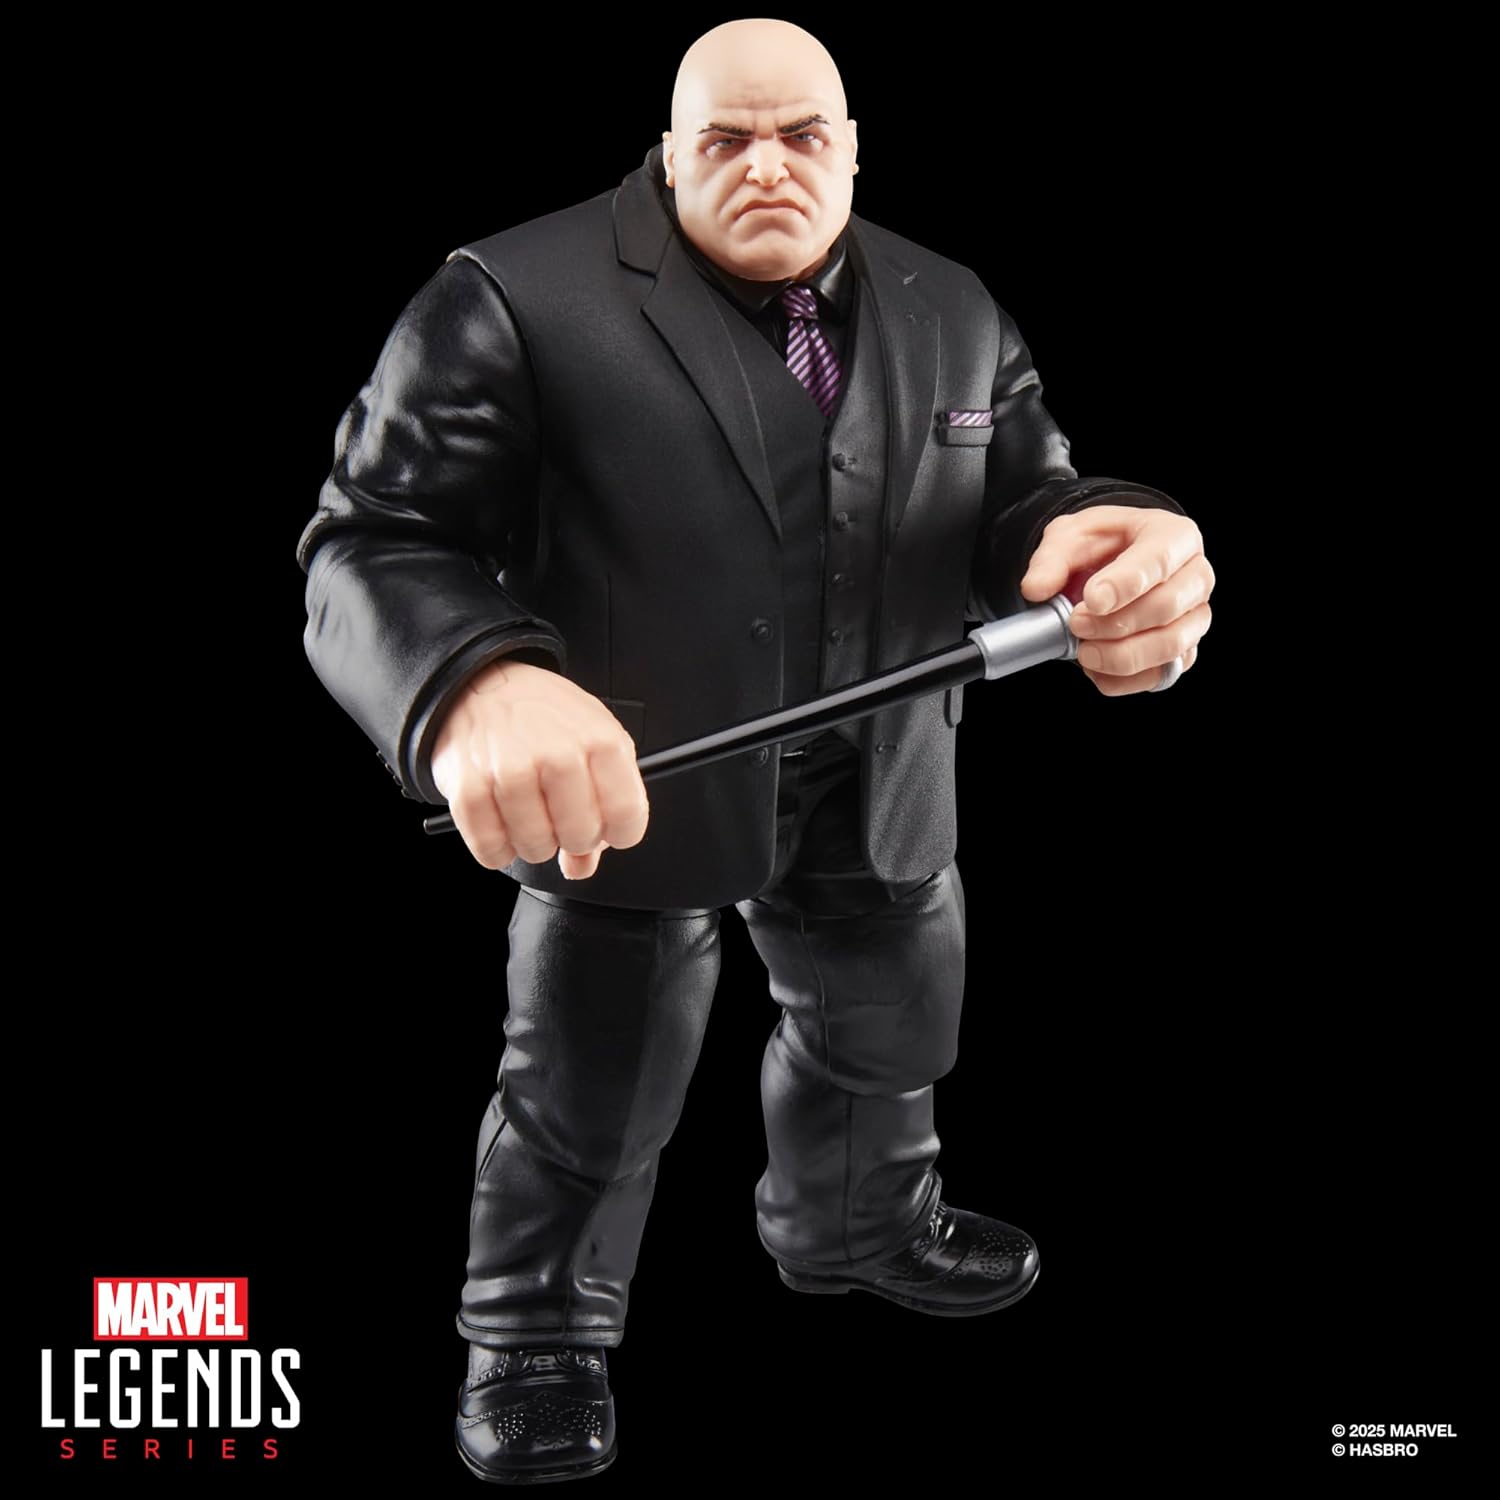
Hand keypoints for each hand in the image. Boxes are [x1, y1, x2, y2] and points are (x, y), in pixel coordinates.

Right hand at [429, 660, 649, 878]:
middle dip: (573, 838)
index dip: (618, 834)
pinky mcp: (470, 789)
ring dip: (532, 842)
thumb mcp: (592, 740)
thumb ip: (605, 802)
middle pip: (581, 838)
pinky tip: (502, 819)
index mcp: (601, 741)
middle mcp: (558, 754)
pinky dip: (496, 847)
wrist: (480, 686)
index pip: (627, 816)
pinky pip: (492, 851)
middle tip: (559, 815)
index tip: (606, 830)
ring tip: (527, 811)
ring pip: (536, 849)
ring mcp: (511, 771)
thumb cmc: (543, 717)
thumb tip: (584, 864)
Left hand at [1020, 506, 1213, 695]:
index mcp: (1174, 536)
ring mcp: (1194, 617)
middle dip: (1115, 624)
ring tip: (1084, 650)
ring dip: (1120, 655)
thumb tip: (1036, 589)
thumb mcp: (1070, 536)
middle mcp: (1196, 576)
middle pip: (1167, 607)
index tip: (1092, 601)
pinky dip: (1124, 680)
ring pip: (1171, 646)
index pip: (1159, 560)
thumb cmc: (1103, 546)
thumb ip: (1051, 559)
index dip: (1125, 584)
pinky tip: (1096, 667)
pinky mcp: (1184, 652)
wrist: (1111, 566)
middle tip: (1076, 623)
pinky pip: (1161, 676)